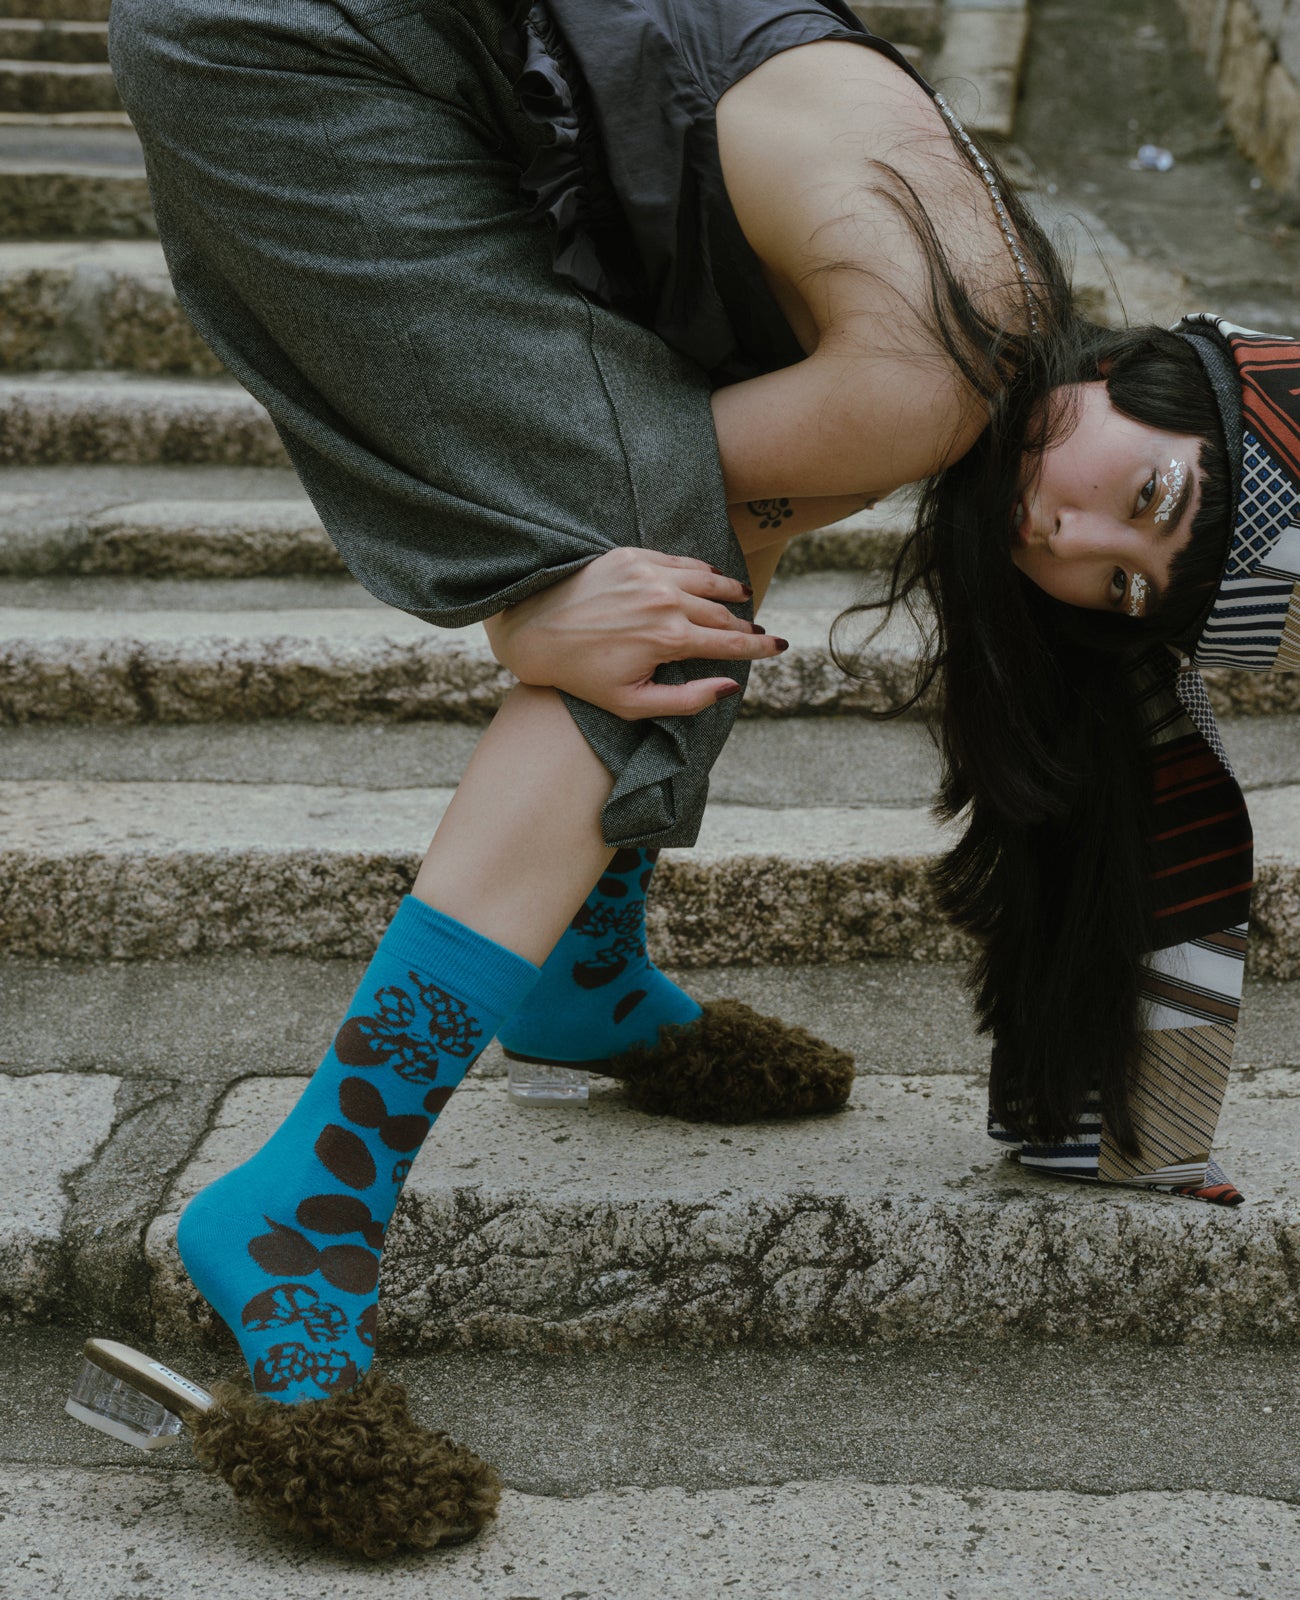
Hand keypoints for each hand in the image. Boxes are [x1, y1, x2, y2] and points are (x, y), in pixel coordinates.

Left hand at [482, 547, 787, 719]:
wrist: (534, 630)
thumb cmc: (582, 676)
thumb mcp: (633, 703)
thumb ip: (687, 699)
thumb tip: (730, 686)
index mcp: (669, 638)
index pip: (730, 642)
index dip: (759, 647)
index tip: (781, 647)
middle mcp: (664, 600)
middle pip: (721, 612)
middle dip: (744, 623)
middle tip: (758, 632)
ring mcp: (648, 573)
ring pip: (706, 580)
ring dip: (729, 591)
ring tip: (744, 597)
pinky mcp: (631, 555)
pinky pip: (679, 560)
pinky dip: (700, 570)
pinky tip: (710, 576)